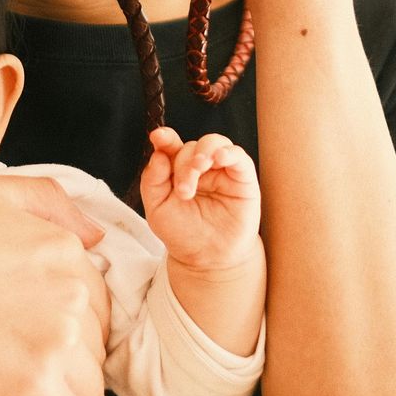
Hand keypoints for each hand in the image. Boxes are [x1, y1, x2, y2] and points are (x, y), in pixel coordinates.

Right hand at [0, 173, 111, 395]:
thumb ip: (42, 199)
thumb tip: (93, 235)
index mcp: (55, 248)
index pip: (94, 296)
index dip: (78, 322)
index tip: (58, 341)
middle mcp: (66, 293)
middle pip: (93, 345)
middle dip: (77, 366)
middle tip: (46, 378)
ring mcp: (52, 344)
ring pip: (90, 392)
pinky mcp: (32, 393)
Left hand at [139, 129, 261, 270]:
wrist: (208, 259)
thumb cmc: (183, 233)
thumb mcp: (158, 209)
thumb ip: (152, 181)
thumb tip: (158, 153)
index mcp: (177, 170)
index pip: (171, 146)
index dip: (165, 138)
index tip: (157, 136)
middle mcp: (200, 167)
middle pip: (190, 147)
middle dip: (184, 165)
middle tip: (183, 191)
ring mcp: (221, 170)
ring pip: (214, 143)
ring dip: (203, 153)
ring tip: (198, 169)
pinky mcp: (242, 178)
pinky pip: (238, 156)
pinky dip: (228, 152)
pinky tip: (219, 158)